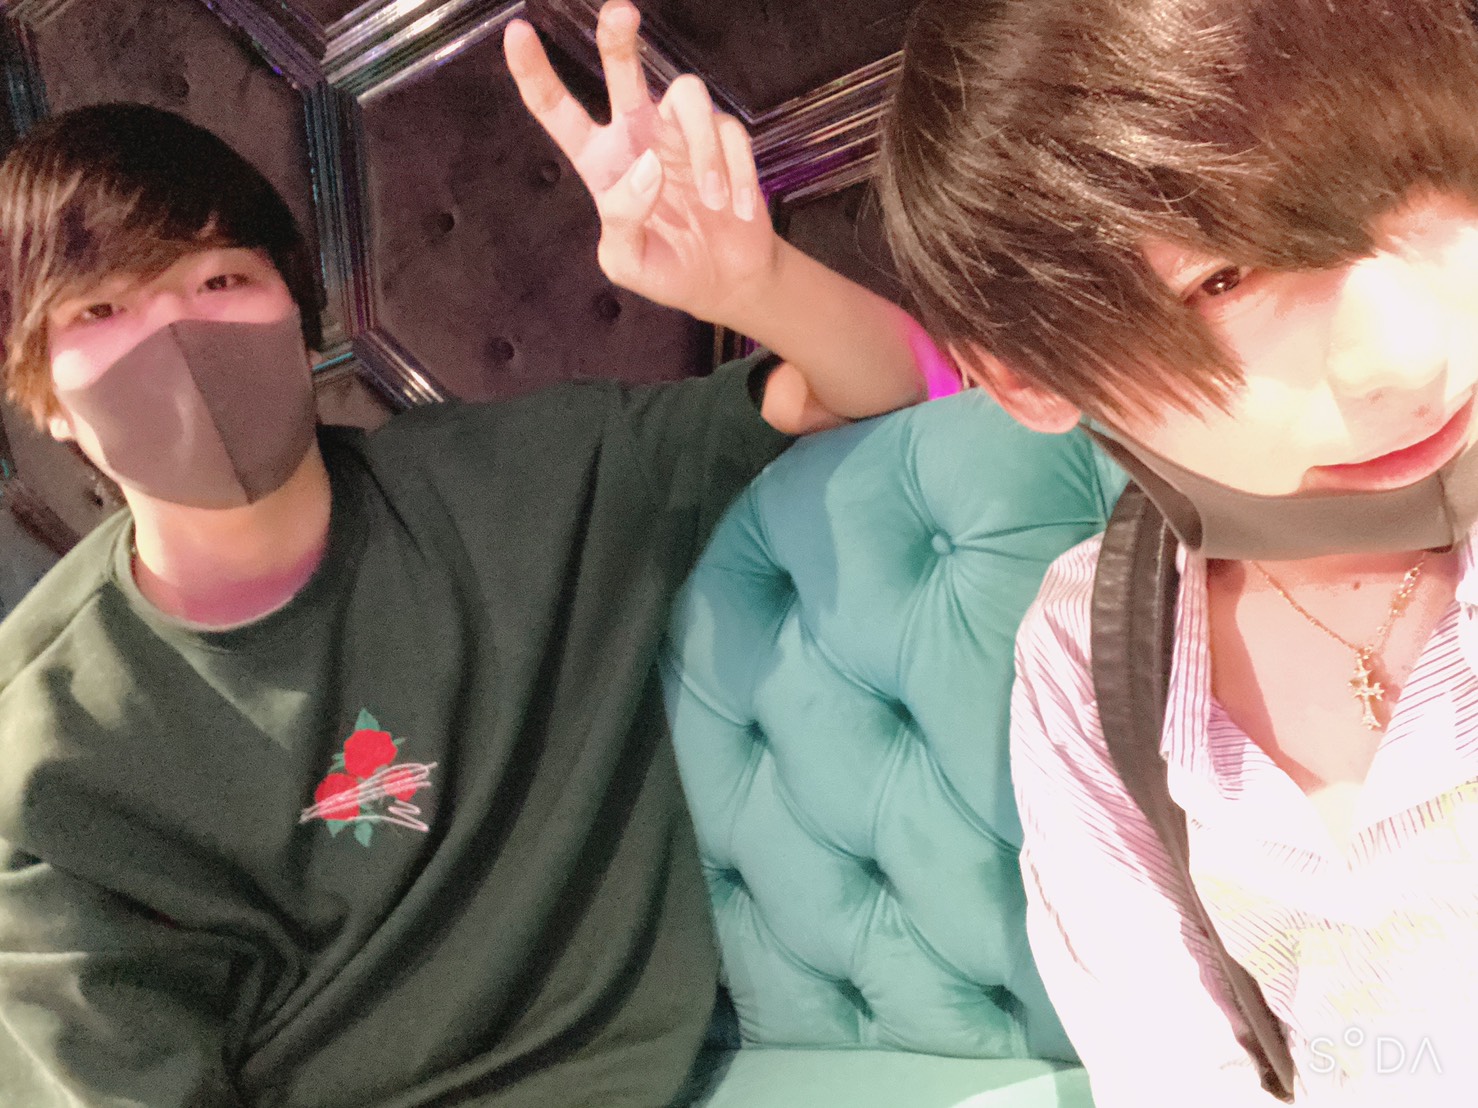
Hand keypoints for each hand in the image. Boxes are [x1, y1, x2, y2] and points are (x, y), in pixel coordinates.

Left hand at [505, 1, 778, 328]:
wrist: (724, 283)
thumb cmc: (666, 269)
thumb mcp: (626, 261)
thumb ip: (623, 218)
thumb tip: (648, 168)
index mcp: (601, 162)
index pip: (559, 111)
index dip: (535, 73)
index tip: (518, 33)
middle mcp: (638, 135)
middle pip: (623, 70)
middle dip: (617, 38)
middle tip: (621, 12)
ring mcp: (682, 134)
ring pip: (688, 95)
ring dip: (704, 151)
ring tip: (711, 202)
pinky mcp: (725, 140)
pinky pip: (730, 133)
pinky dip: (735, 173)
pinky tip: (736, 209)